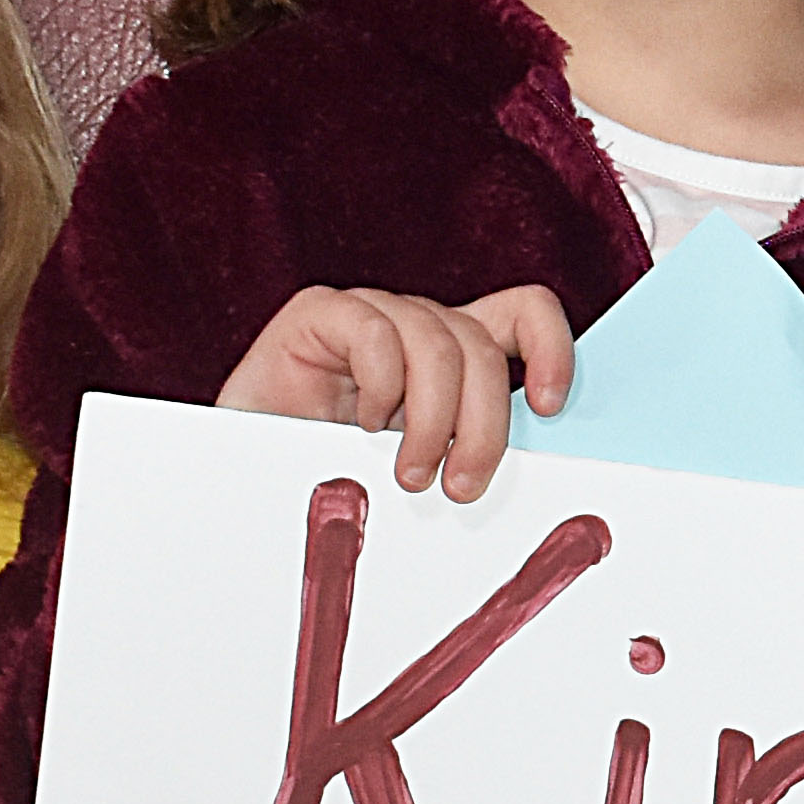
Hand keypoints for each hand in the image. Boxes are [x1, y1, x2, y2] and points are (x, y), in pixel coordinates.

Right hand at [215, 283, 575, 496]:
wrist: (251, 489)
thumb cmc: (345, 484)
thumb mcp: (430, 468)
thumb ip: (475, 449)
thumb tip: (543, 465)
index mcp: (455, 357)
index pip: (524, 314)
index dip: (552, 348)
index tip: (549, 409)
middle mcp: (418, 327)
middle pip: (482, 344)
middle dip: (484, 424)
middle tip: (462, 485)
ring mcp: (370, 315)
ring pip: (437, 341)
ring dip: (433, 421)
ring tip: (409, 474)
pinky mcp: (321, 314)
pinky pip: (375, 331)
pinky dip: (380, 387)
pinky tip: (360, 425)